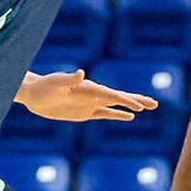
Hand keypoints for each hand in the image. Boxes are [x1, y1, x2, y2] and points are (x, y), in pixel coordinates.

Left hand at [16, 70, 158, 122]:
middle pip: (120, 97)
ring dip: (133, 105)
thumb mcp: (55, 83)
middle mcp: (93, 94)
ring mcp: (91, 103)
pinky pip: (105, 114)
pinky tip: (130, 117)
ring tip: (150, 107)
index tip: (139, 106)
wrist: (34, 95)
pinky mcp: (85, 112)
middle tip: (155, 103)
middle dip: (137, 100)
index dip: (125, 100)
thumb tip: (81, 73)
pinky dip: (118, 115)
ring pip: (116, 105)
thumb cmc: (43, 87)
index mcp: (89, 88)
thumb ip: (68, 79)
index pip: (111, 95)